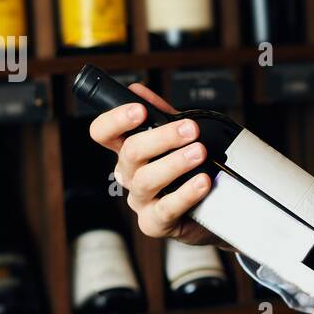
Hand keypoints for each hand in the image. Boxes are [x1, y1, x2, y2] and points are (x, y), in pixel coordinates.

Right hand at [87, 82, 231, 248]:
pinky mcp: (154, 223)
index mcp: (128, 151)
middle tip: (190, 129)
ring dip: (175, 163)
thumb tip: (138, 90)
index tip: (140, 110)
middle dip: (162, 137)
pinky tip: (202, 182)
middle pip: (130, 152)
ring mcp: (140, 200)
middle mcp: (129, 175)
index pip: (103, 133)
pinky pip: (166, 209)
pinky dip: (186, 193)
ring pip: (147, 179)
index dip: (115, 120)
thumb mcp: (176, 140)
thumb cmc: (187, 172)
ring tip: (199, 153)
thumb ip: (161, 116)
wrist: (210, 211)